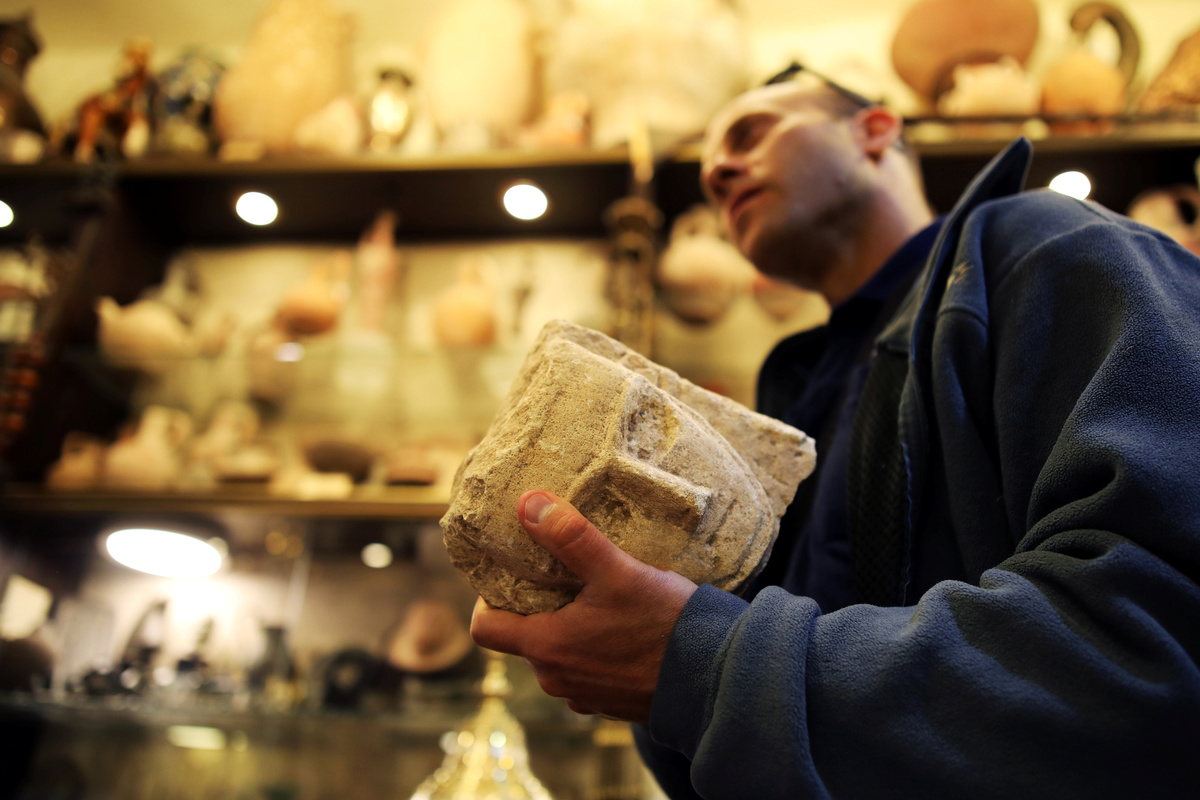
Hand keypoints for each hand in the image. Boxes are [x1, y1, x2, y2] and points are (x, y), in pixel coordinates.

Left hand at [470, 489, 698, 723]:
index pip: (485, 628)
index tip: (512, 574)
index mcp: (547, 648)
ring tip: (597, 599)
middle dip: (536, 608)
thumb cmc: (665, 626)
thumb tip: (528, 503)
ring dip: (568, 630)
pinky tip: (623, 629)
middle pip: (524, 639)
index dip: (489, 599)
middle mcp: (557, 679)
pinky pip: (587, 672)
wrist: (715, 680)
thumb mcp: (618, 572)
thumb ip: (571, 538)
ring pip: (557, 656)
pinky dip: (594, 651)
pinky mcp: (611, 704)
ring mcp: (584, 695)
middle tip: (561, 576)